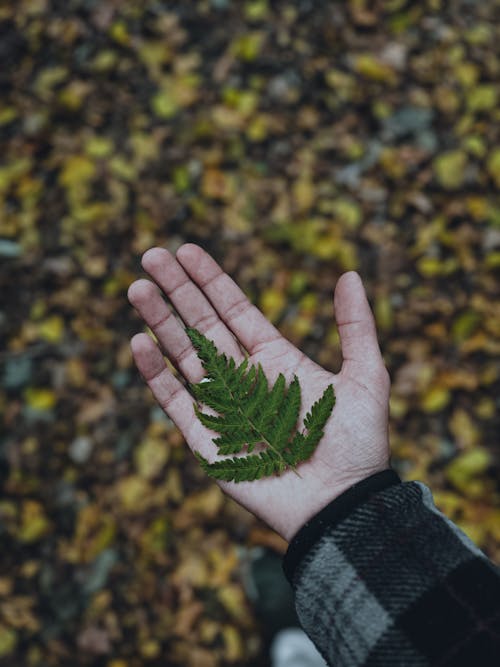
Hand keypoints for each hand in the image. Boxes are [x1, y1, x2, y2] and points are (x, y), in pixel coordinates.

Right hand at [128, 244, 390, 541]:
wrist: (344, 505)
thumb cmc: (358, 445)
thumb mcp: (367, 376)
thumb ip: (356, 325)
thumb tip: (350, 273)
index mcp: (276, 359)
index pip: (235, 310)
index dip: (211, 280)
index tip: (187, 251)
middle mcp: (244, 378)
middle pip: (202, 325)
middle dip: (177, 290)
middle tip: (151, 255)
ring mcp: (223, 408)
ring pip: (183, 356)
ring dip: (160, 322)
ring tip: (137, 288)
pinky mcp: (207, 442)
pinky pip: (176, 402)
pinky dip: (156, 375)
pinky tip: (140, 343)